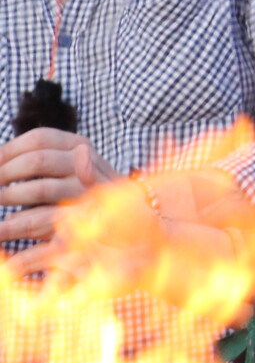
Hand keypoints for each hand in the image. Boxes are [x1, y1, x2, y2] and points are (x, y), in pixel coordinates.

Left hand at [0, 128, 117, 244]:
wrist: (132, 219)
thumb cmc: (87, 190)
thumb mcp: (71, 165)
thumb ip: (45, 158)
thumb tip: (1, 155)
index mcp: (79, 145)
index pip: (40, 138)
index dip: (9, 149)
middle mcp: (87, 163)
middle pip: (38, 160)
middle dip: (5, 171)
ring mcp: (88, 190)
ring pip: (41, 189)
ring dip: (11, 195)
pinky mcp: (85, 217)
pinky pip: (46, 219)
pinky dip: (20, 223)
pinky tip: (7, 224)